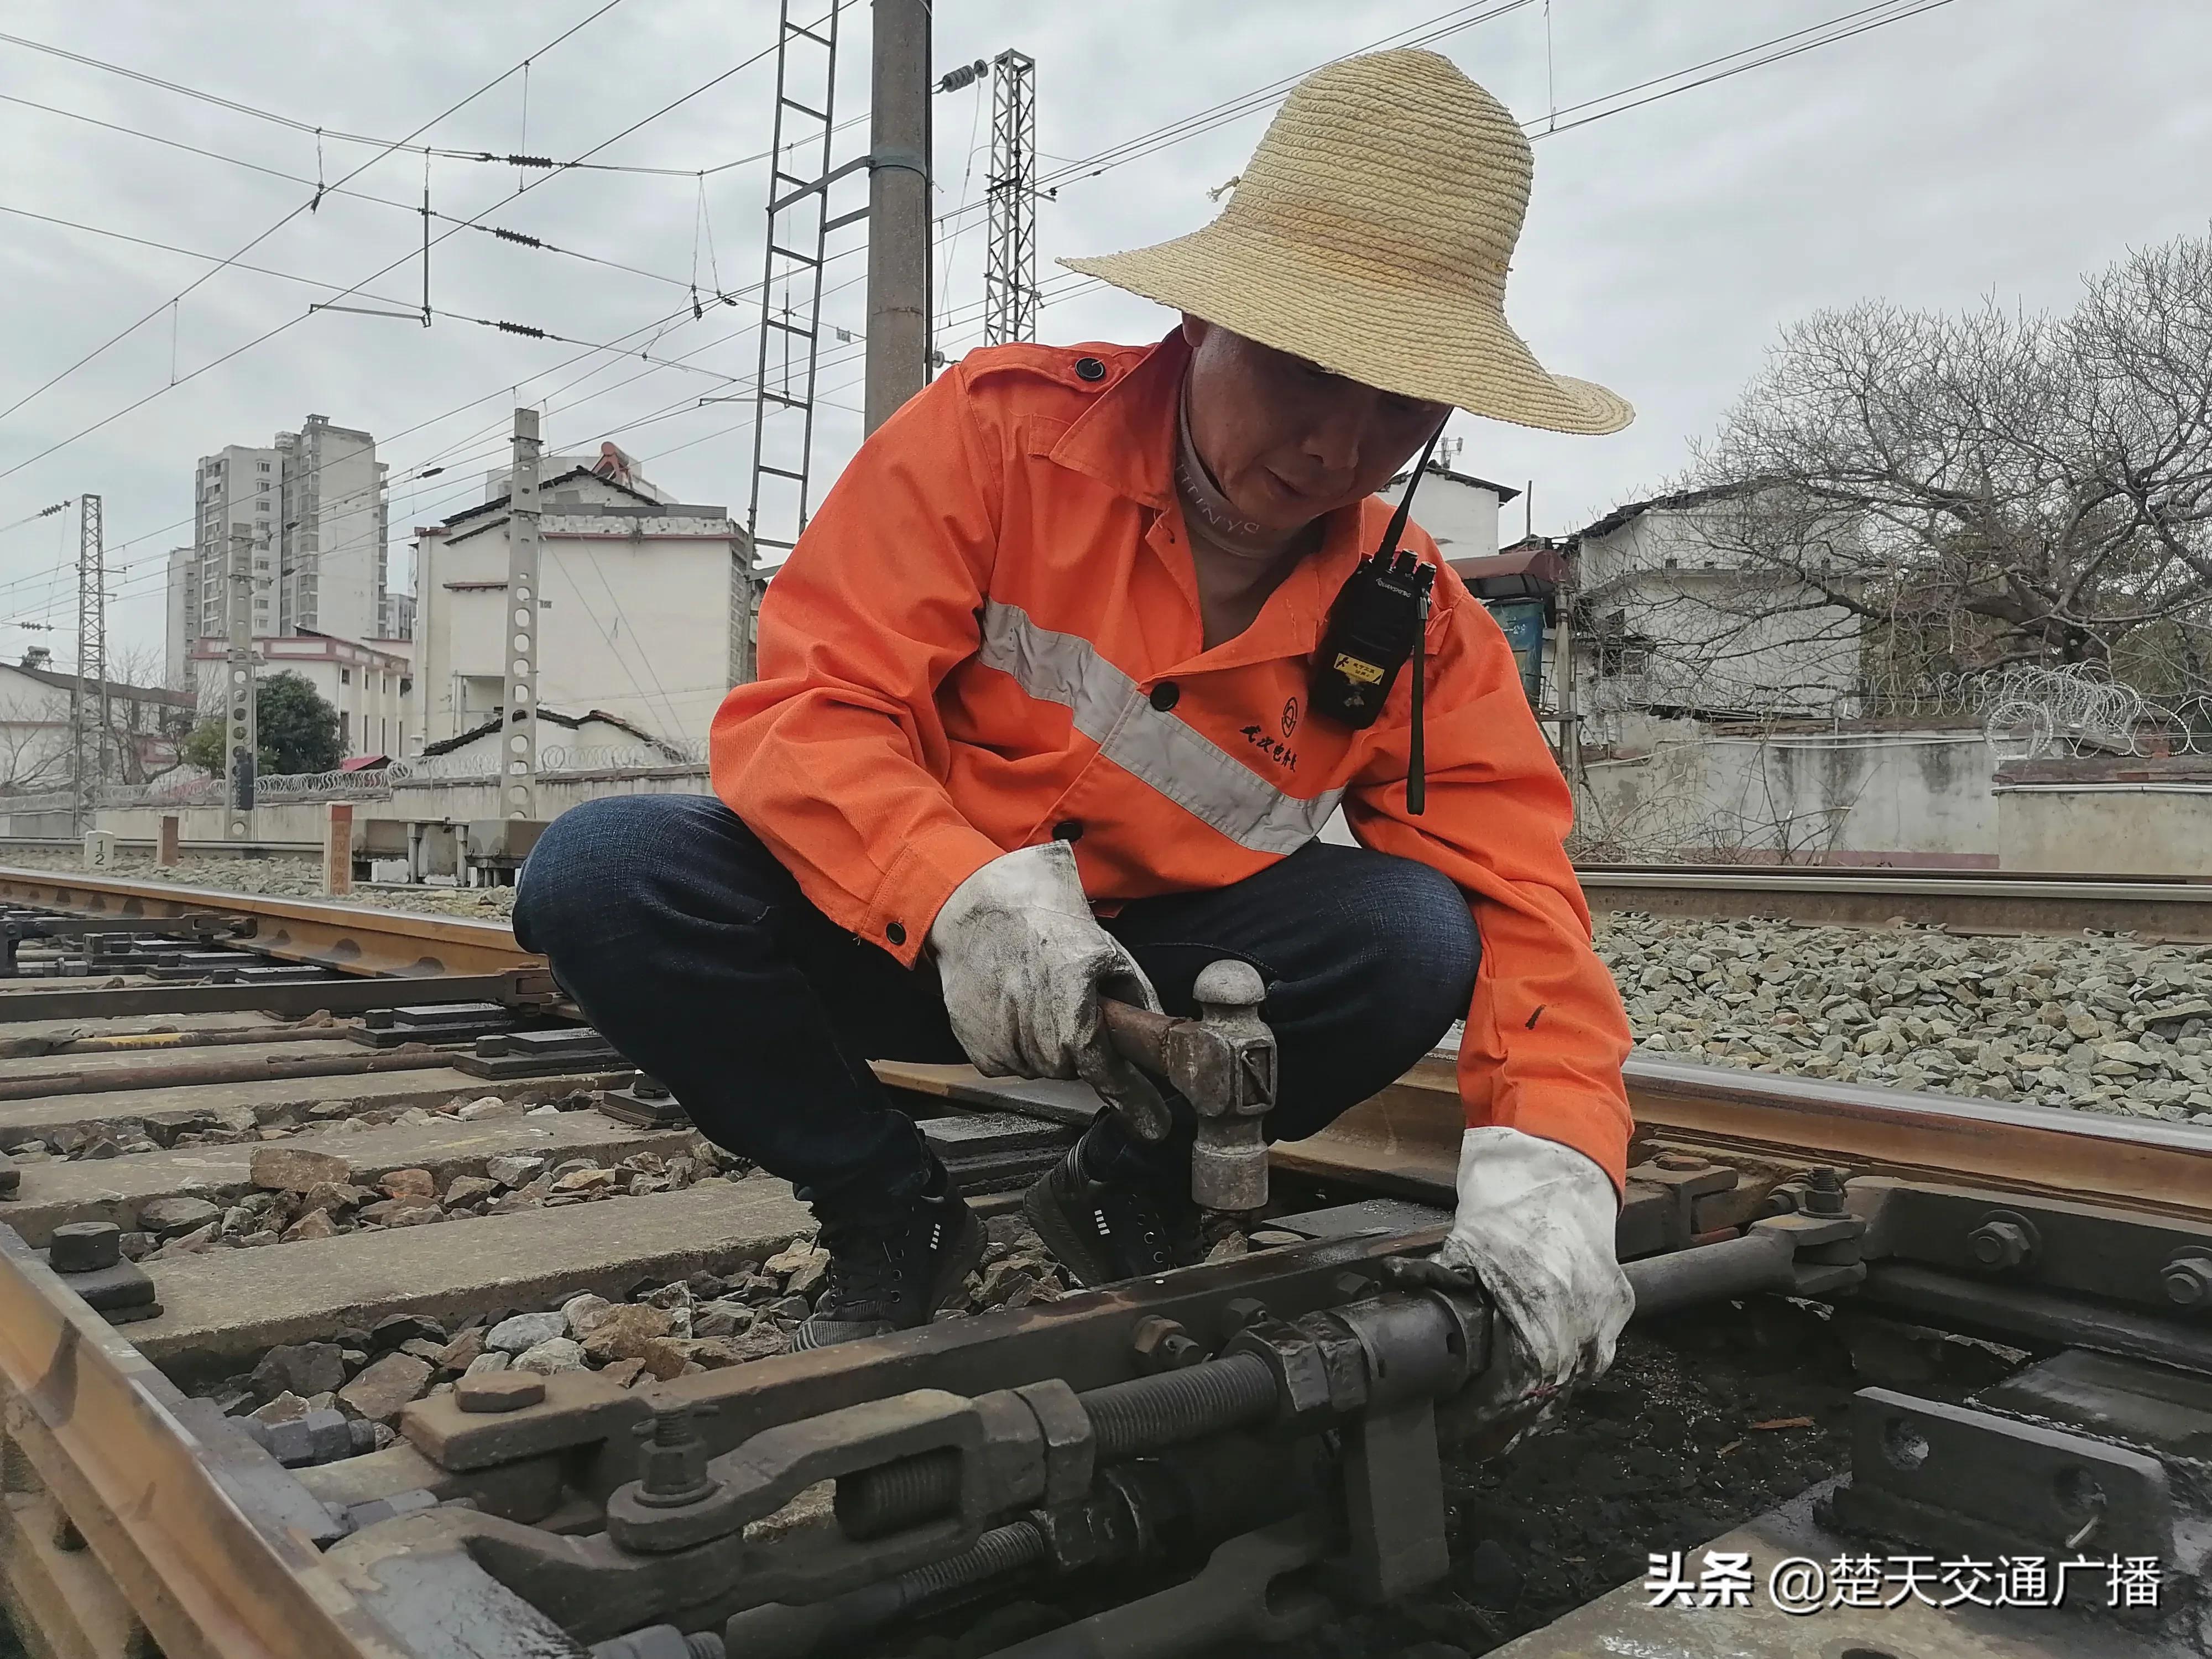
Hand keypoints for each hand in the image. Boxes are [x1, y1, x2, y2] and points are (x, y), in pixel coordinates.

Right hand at [928, 842, 1168, 1127]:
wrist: (984, 909)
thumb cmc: (1047, 925)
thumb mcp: (1108, 954)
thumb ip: (1137, 999)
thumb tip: (1158, 1036)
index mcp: (1074, 1012)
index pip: (1109, 1074)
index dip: (1134, 1103)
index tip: (1153, 1127)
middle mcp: (1038, 1036)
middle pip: (1073, 1070)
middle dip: (1079, 1047)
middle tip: (1068, 1005)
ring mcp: (1005, 1046)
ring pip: (1041, 1069)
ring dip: (1046, 1045)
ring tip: (1037, 999)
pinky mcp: (978, 1049)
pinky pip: (1011, 1064)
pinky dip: (1017, 1044)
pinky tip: (1014, 1008)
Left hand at [1395, 1128, 1630, 1442]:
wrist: (1561, 1171)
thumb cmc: (1509, 1208)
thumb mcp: (1461, 1252)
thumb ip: (1440, 1294)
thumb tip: (1403, 1322)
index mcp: (1537, 1318)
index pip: (1506, 1391)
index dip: (1476, 1419)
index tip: (1452, 1433)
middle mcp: (1578, 1329)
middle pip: (1539, 1399)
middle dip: (1503, 1425)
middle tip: (1474, 1445)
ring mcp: (1603, 1322)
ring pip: (1570, 1386)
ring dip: (1536, 1409)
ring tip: (1506, 1433)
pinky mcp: (1619, 1310)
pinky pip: (1594, 1360)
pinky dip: (1568, 1378)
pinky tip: (1546, 1393)